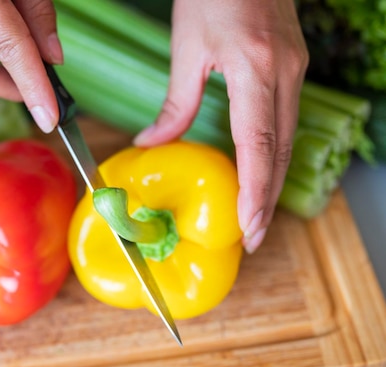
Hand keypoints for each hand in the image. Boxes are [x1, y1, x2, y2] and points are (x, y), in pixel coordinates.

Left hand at [133, 0, 308, 253]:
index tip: (249, 228)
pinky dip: (272, 154)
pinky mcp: (292, 67)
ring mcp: (294, 70)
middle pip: (280, 151)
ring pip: (287, 139)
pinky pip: (285, 120)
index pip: (259, 147)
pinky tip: (259, 170)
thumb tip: (153, 141)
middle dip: (267, 198)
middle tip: (252, 236)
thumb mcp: (188, 49)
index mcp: (257, 72)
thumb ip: (176, 102)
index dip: (255, 193)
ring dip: (272, 180)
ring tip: (255, 214)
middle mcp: (285, 75)